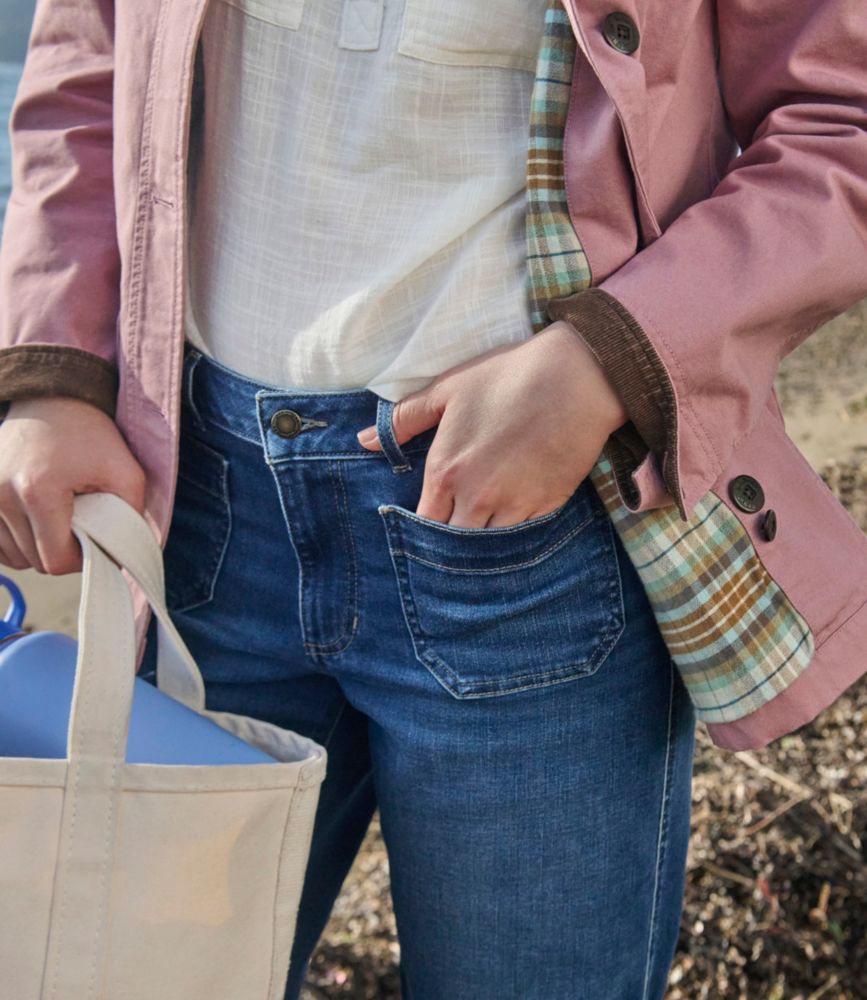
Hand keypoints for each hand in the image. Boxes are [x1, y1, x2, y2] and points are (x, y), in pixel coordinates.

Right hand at [0, 396, 146, 573]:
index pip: (55, 560)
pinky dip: (17, 542)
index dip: (81, 558)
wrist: (52, 399)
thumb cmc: (91, 436)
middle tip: (79, 522)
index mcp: (38, 490)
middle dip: (61, 550)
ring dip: (38, 547)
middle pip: (34, 561)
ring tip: (58, 515)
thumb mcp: (126, 472)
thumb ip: (130, 517)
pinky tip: (36, 523)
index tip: (95, 538)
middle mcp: (0, 494)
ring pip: (14, 556)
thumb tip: (122, 557)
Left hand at [356, 321, 628, 527]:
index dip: (422, 531)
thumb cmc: (506, 377)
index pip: (424, 524)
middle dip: (450, 547)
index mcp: (446, 472)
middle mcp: (476, 497)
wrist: (575, 377)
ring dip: (481, 545)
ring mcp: (514, 505)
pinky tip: (510, 527)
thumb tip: (363, 441)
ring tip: (478, 537)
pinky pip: (522, 537)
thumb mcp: (448, 390)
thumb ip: (403, 419)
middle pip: (453, 545)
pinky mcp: (546, 506)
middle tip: (450, 541)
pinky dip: (513, 536)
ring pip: (488, 548)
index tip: (425, 529)